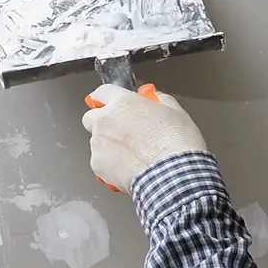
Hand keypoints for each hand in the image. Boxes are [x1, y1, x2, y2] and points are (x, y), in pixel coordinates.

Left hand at [82, 84, 208, 193]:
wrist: (172, 176)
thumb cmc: (174, 144)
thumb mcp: (175, 112)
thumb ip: (160, 100)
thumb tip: (156, 98)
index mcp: (122, 102)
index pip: (103, 92)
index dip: (108, 98)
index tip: (111, 103)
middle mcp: (105, 120)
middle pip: (91, 117)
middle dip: (103, 122)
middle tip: (122, 129)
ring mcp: (99, 144)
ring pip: (96, 141)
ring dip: (108, 144)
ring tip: (132, 154)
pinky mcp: (97, 166)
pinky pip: (100, 161)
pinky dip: (110, 164)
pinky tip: (129, 167)